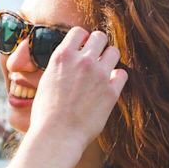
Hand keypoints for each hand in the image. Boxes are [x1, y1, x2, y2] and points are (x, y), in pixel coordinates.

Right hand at [26, 27, 127, 158]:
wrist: (56, 135)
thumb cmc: (46, 113)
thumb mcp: (46, 81)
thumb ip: (61, 66)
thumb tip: (69, 61)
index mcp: (62, 56)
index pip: (79, 31)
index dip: (82, 39)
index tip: (82, 48)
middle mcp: (82, 60)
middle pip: (100, 37)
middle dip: (98, 46)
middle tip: (95, 59)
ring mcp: (99, 74)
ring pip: (114, 51)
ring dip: (109, 59)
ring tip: (103, 71)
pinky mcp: (111, 91)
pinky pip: (122, 74)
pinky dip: (117, 78)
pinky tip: (110, 85)